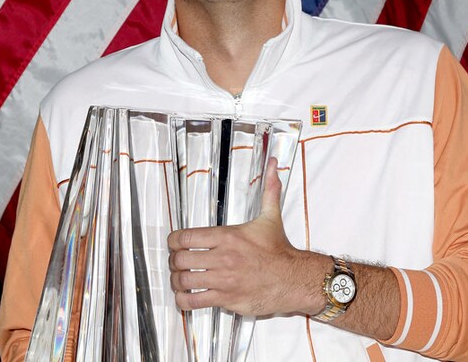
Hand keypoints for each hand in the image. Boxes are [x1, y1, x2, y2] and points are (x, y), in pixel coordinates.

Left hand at [167, 158, 323, 316]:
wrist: (294, 278)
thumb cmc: (280, 252)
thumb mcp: (271, 217)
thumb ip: (269, 191)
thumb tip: (274, 166)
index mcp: (228, 237)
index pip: (185, 237)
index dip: (174, 241)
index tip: (175, 244)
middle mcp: (223, 258)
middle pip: (180, 259)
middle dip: (174, 261)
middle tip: (177, 262)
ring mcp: (224, 280)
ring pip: (184, 281)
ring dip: (177, 280)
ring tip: (180, 278)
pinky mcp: (226, 299)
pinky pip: (194, 301)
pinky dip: (184, 300)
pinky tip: (186, 296)